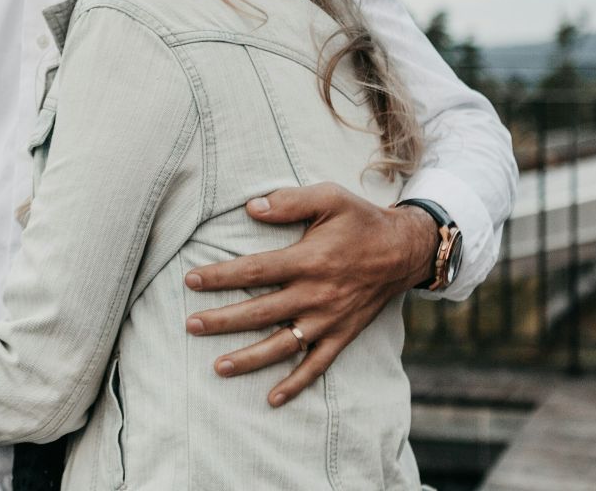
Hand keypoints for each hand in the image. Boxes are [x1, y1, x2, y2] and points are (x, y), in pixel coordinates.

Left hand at [182, 184, 436, 406]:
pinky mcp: (342, 335)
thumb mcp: (330, 197)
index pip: (255, 270)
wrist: (405, 250)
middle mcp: (316, 294)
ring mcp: (329, 319)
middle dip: (223, 320)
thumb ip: (290, 202)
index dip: (221, 276)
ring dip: (250, 358)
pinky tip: (272, 398)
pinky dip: (296, 384)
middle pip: (261, 312)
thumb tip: (251, 207)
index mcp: (309, 260)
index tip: (191, 280)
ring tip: (218, 367)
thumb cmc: (361, 220)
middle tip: (191, 325)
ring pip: (283, 345)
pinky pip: (317, 365)